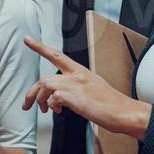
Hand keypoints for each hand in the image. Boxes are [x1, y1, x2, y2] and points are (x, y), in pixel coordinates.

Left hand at [21, 37, 151, 139]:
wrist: (125, 113)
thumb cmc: (110, 104)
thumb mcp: (93, 87)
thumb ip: (75, 86)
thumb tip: (60, 96)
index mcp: (81, 71)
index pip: (57, 55)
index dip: (40, 47)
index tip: (27, 40)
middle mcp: (77, 75)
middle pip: (44, 78)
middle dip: (32, 93)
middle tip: (28, 104)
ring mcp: (77, 86)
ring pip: (46, 86)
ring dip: (41, 100)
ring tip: (46, 110)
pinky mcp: (77, 98)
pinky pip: (54, 98)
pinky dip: (52, 106)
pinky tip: (59, 111)